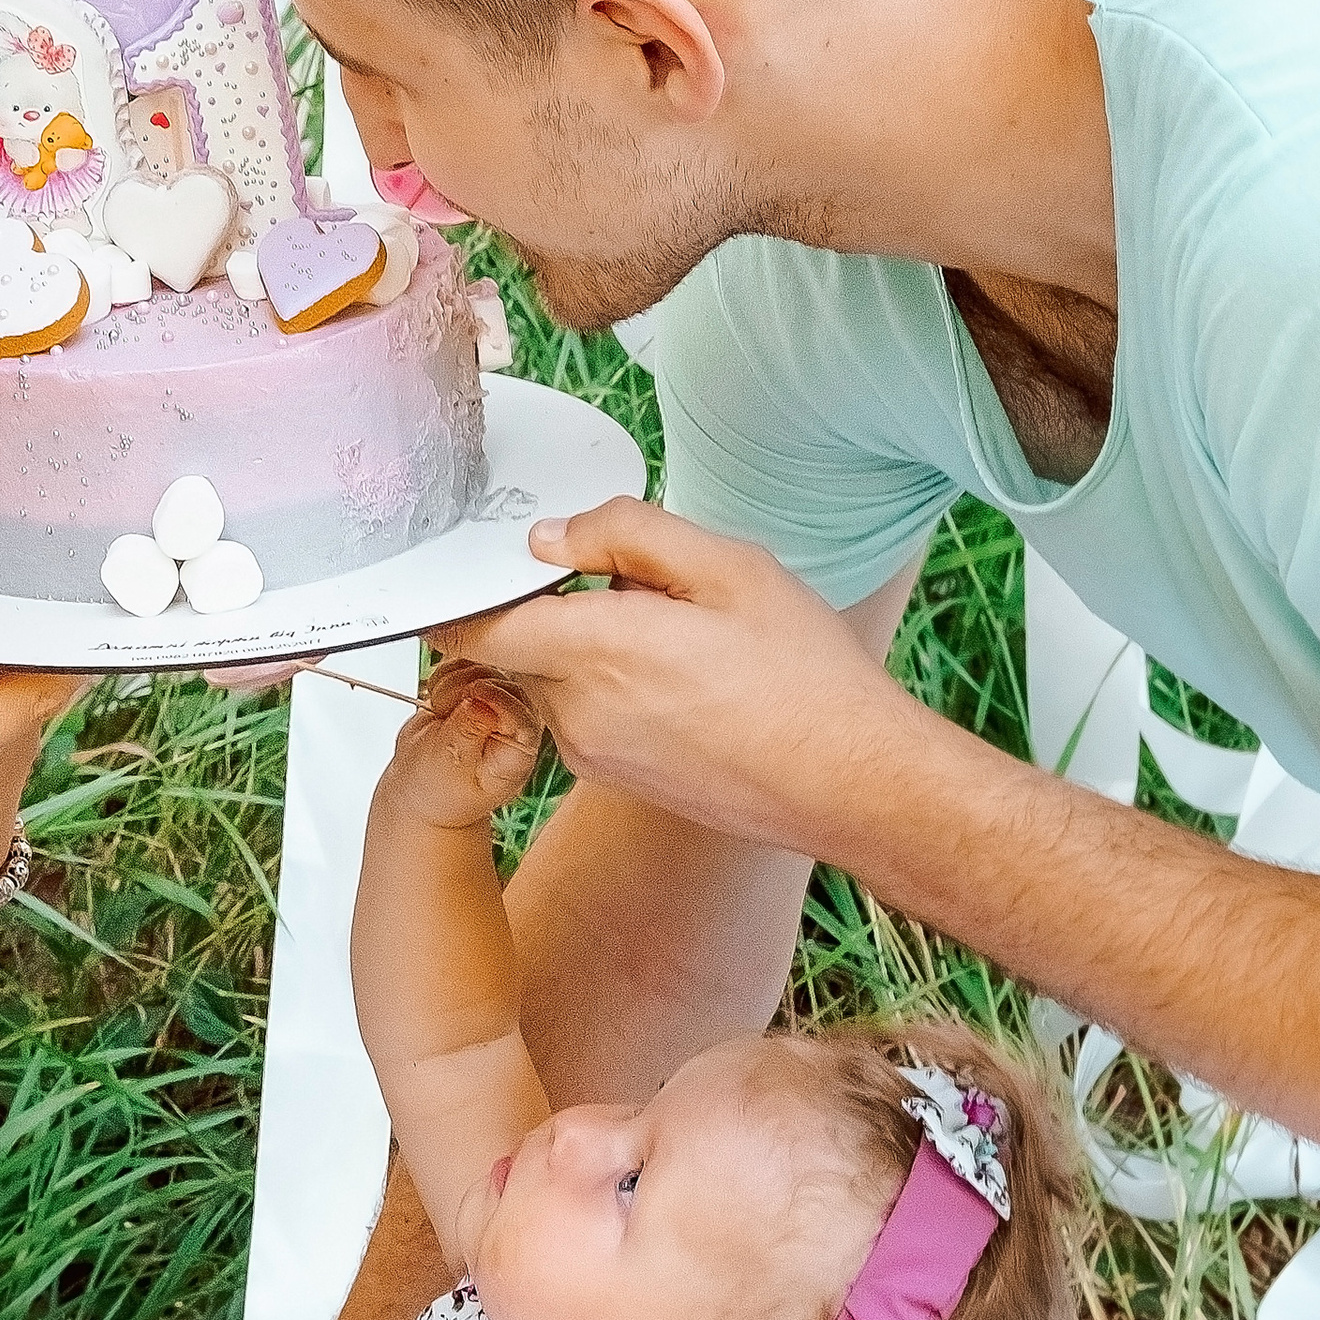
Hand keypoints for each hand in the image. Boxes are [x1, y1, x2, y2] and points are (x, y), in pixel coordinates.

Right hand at [377, 659, 542, 829]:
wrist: (418, 789)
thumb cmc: (438, 791)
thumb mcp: (452, 766)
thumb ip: (468, 731)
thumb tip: (481, 698)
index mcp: (518, 750)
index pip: (522, 715)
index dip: (498, 698)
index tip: (472, 693)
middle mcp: (512, 725)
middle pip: (505, 684)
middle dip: (470, 687)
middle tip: (446, 706)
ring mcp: (494, 706)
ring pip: (483, 670)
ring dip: (454, 682)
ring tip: (439, 709)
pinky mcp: (474, 692)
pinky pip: (463, 667)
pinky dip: (445, 675)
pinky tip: (436, 698)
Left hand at [440, 501, 906, 852]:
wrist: (851, 784)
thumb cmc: (805, 678)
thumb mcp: (728, 568)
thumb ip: (625, 535)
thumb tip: (549, 536)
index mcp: (598, 652)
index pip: (475, 625)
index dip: (468, 590)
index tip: (490, 561)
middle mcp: (579, 713)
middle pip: (511, 648)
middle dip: (541, 608)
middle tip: (616, 583)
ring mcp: (592, 754)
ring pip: (548, 680)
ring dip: (579, 649)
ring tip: (668, 634)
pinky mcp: (613, 779)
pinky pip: (578, 717)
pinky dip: (603, 688)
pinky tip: (677, 679)